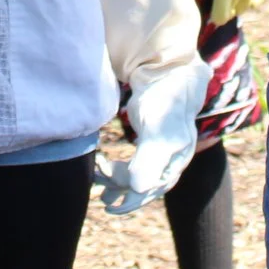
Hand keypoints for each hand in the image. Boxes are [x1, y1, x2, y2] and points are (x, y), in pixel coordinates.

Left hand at [98, 62, 207, 213]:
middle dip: (117, 185)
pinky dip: (118, 173)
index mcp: (173, 165)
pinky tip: (104, 172)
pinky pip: (134, 169)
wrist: (168, 77)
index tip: (104, 183)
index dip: (125, 191)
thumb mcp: (157, 132)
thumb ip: (149, 160)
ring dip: (114, 182)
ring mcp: (161, 157)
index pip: (146, 189)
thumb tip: (137, 189)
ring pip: (136, 179)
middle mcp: (169, 165)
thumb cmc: (164, 103)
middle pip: (140, 187)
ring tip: (95, 178)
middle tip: (95, 174)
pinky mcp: (150, 147)